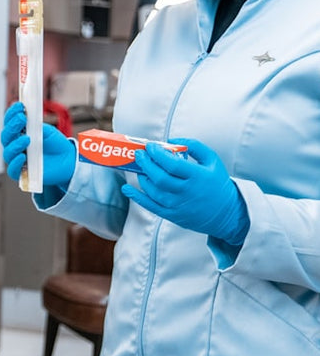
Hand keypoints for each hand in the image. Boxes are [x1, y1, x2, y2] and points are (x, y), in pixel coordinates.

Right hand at [0, 102, 76, 187]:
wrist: (68, 160)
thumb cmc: (55, 144)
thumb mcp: (47, 131)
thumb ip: (36, 126)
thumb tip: (25, 118)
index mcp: (19, 133)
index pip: (9, 122)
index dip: (12, 113)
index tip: (19, 106)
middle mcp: (15, 146)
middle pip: (6, 136)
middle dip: (12, 126)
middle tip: (21, 118)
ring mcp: (18, 159)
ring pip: (8, 152)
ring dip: (15, 144)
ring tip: (27, 138)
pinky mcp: (22, 173)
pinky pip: (13, 170)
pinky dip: (16, 163)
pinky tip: (23, 156)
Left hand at [121, 138, 248, 244]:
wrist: (227, 214)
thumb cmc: (217, 183)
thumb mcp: (212, 160)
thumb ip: (193, 145)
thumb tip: (170, 140)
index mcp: (197, 177)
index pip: (172, 164)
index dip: (157, 154)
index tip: (150, 146)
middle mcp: (186, 192)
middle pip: (160, 177)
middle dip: (145, 163)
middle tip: (139, 153)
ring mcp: (178, 205)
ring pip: (154, 191)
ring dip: (142, 177)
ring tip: (140, 167)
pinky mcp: (173, 215)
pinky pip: (151, 206)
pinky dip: (137, 197)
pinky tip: (127, 189)